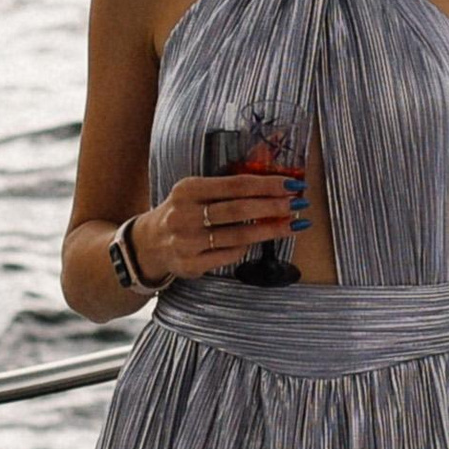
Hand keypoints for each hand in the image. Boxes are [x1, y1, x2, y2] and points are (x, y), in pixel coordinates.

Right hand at [137, 161, 308, 280]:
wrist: (149, 243)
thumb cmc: (183, 212)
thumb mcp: (196, 192)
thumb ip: (227, 188)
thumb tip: (272, 186)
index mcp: (188, 189)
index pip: (235, 184)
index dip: (266, 184)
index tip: (291, 184)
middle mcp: (185, 215)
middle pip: (238, 210)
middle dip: (272, 206)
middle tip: (298, 204)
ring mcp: (187, 242)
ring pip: (238, 236)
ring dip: (270, 230)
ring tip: (292, 224)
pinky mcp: (192, 264)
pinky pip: (229, 255)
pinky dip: (247, 248)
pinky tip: (259, 241)